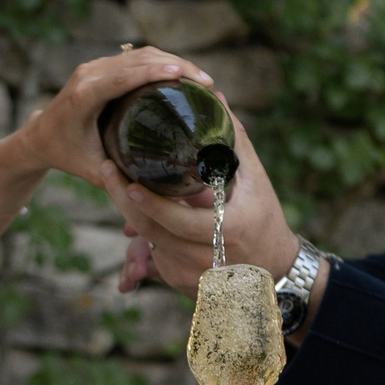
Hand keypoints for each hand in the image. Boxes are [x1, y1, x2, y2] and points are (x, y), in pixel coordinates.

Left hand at [18, 45, 217, 187]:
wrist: (40, 134)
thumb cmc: (66, 155)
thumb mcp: (91, 170)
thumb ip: (118, 177)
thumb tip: (158, 188)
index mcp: (83, 97)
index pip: (122, 78)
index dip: (153, 73)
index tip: (182, 74)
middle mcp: (89, 75)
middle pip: (137, 60)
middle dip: (176, 65)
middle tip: (207, 83)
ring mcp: (95, 66)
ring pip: (140, 54)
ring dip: (173, 61)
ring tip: (201, 79)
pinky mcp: (103, 66)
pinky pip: (136, 58)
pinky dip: (161, 63)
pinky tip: (183, 76)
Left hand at [108, 106, 298, 297]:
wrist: (276, 271)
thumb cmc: (266, 219)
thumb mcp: (256, 180)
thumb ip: (234, 141)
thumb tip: (214, 98)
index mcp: (229, 231)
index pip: (179, 220)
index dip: (151, 203)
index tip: (128, 181)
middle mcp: (208, 260)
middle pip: (153, 233)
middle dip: (125, 203)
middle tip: (108, 171)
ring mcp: (194, 277)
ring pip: (149, 245)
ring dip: (133, 216)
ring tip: (121, 185)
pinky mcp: (183, 286)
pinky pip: (155, 259)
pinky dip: (148, 237)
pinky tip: (143, 215)